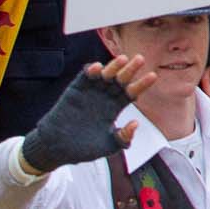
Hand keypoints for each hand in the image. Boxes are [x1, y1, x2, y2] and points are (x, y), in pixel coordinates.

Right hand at [20, 56, 155, 173]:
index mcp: (115, 107)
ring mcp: (90, 93)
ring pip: (105, 75)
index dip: (142, 84)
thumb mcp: (108, 145)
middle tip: (140, 59)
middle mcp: (105, 97)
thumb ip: (124, 138)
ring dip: (113, 66)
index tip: (153, 76)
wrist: (56, 150)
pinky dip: (90, 71)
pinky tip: (97, 67)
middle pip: (121, 80)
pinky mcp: (75, 91)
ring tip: (122, 59)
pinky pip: (84, 78)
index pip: (131, 92)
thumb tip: (136, 123)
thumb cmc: (83, 148)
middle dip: (130, 69)